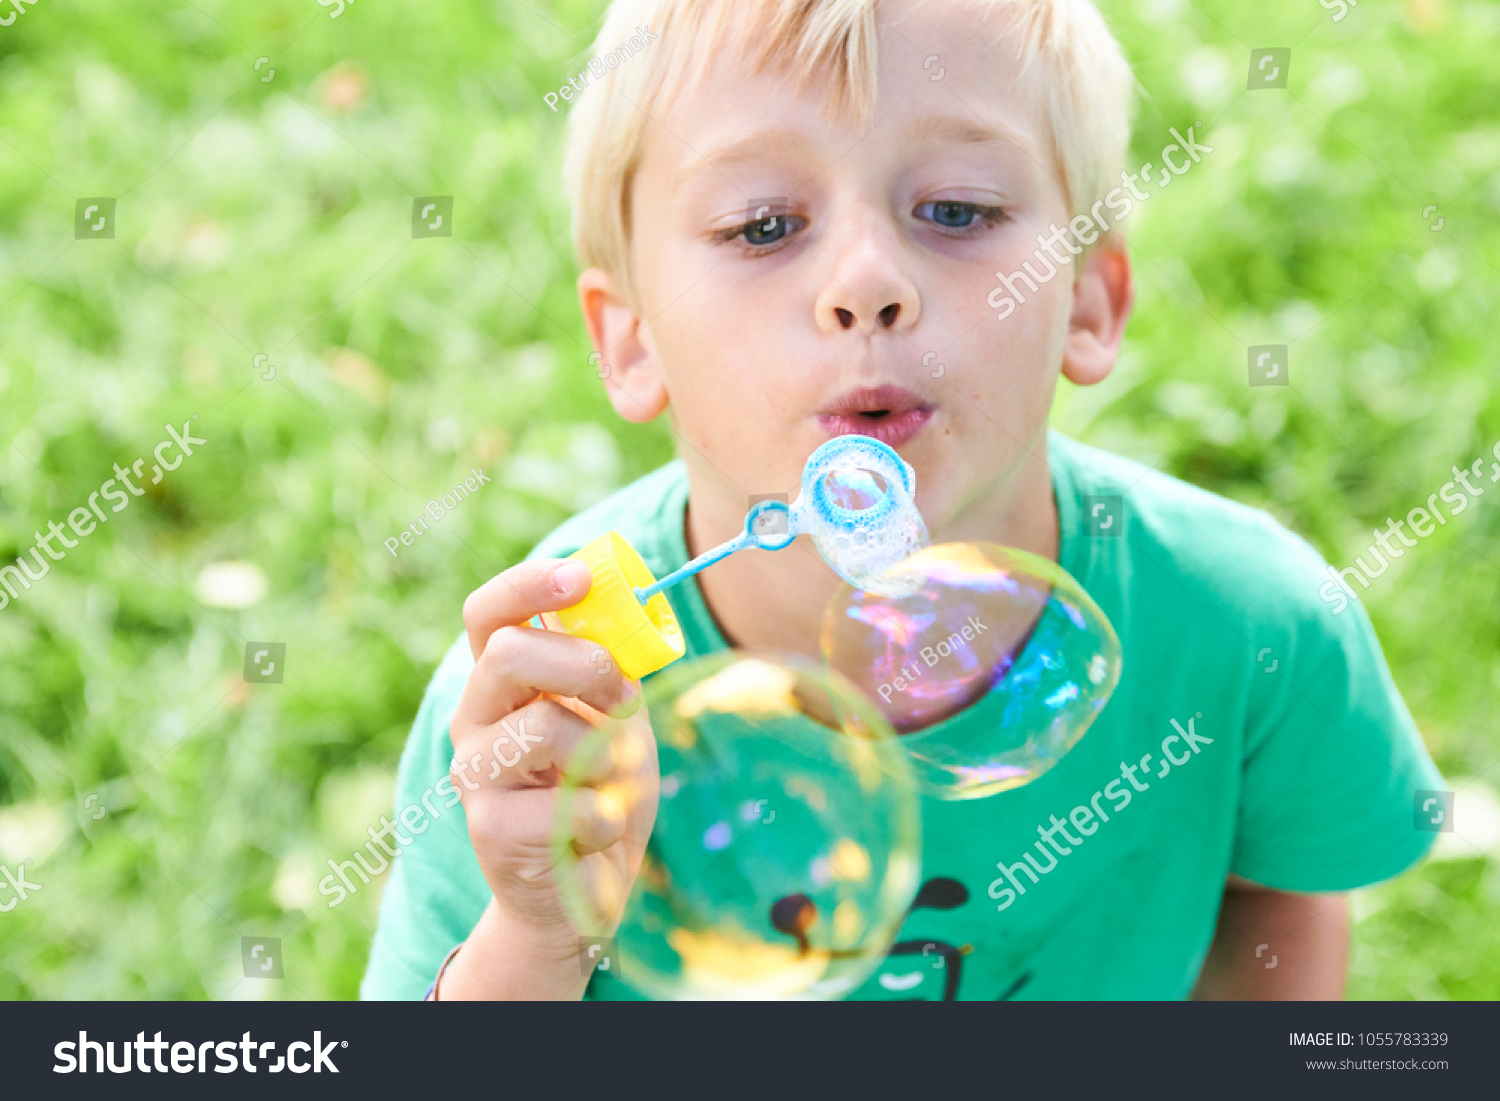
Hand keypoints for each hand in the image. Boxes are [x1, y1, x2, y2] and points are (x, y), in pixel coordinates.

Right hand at [441, 558, 658, 997]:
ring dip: (606, 754)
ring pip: (545, 727)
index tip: (580, 577)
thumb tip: (630, 608)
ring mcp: (475, 775)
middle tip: (623, 699)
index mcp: (502, 682)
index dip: (528, 585)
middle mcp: (475, 719)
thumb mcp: (615, 715)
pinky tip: (594, 832)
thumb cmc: (599, 789)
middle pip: (511, 654)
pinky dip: (607, 817)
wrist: (578, 891)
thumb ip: (613, 665)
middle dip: (587, 667)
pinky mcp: (491, 830)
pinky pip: (574, 803)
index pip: (488, 614)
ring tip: (608, 782)